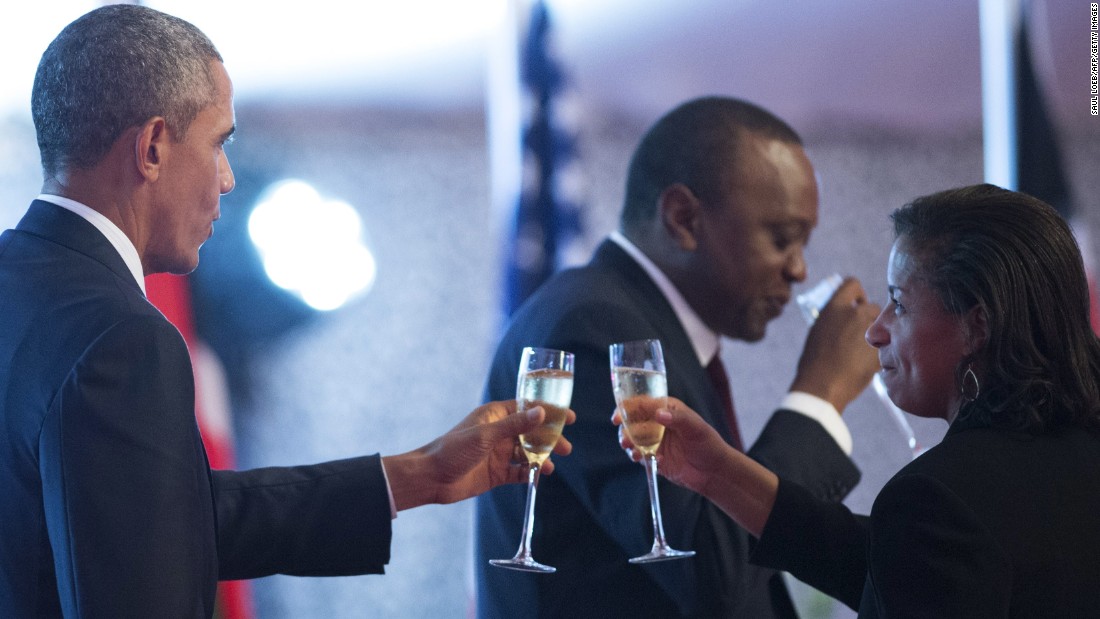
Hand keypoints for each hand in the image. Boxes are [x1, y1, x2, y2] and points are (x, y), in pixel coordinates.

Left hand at [385, 400, 574, 510]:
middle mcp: (498, 433)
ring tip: (554, 465)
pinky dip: (530, 474)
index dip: (548, 412)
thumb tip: (541, 413)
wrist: (431, 478)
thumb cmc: (453, 449)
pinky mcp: (496, 473)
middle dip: (549, 439)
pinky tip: (539, 477)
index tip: (568, 416)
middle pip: (531, 433)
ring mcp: (497, 453)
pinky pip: (518, 472)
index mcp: (494, 416)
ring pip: (527, 453)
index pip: (527, 409)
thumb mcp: (486, 435)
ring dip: (542, 458)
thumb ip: (515, 425)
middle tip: (566, 447)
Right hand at [612, 397, 728, 496]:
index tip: (618, 417)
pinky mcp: (653, 457)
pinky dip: (639, 457)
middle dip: (624, 430)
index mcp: (666, 409)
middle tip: (625, 440)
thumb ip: (678, 418)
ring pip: (632, 439)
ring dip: (629, 444)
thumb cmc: (708, 444)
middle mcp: (657, 423)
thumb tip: (658, 413)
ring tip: (634, 452)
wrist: (713, 472)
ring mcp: (654, 440)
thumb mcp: (696, 427)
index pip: (641, 404)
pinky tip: (652, 460)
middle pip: (632, 421)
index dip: (626, 408)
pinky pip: (639, 455)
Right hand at [790, 277, 880, 411]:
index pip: (852, 284)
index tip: (855, 303)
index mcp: (835, 306)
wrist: (823, 385)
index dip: (856, 294)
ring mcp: (869, 331)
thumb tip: (845, 313)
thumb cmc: (814, 360)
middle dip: (867, 317)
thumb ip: (834, 317)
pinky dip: (878, 350)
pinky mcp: (880, 348)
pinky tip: (865, 362)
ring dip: (875, 332)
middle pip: (871, 305)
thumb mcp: (818, 330)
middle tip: (859, 332)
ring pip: (881, 324)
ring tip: (862, 349)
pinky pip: (885, 343)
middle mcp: (855, 313)